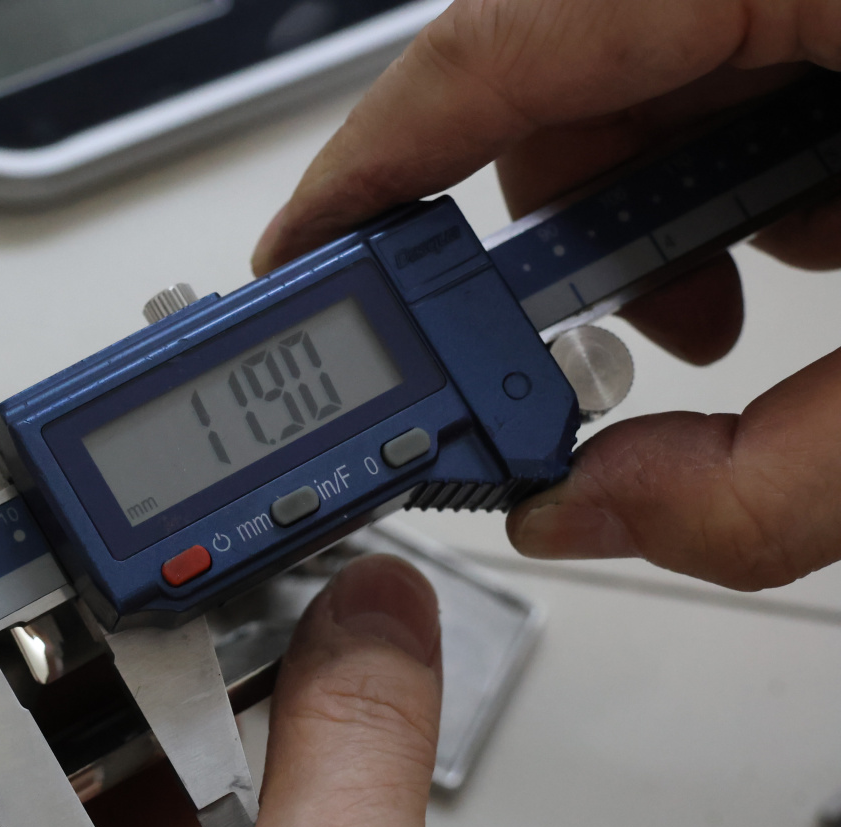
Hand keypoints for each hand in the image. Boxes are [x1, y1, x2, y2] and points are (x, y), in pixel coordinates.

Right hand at [253, 1, 840, 591]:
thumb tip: (594, 513)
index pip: (497, 39)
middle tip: (561, 366)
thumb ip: (775, 481)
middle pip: (558, 71)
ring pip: (650, 68)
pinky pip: (737, 53)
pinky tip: (810, 250)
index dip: (373, 163)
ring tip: (723, 320)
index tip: (303, 261)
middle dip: (548, 243)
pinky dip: (735, 168)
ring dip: (653, 217)